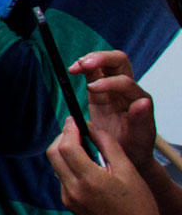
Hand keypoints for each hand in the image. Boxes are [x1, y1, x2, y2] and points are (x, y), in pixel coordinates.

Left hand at [49, 118, 164, 214]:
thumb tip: (92, 128)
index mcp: (89, 179)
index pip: (67, 146)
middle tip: (75, 130)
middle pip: (54, 154)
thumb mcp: (129, 171)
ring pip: (56, 166)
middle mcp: (73, 189)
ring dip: (64, 151)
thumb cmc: (138, 206)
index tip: (74, 120)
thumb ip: (108, 146)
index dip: (69, 130)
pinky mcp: (68, 204)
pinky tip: (85, 165)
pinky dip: (69, 166)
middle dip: (62, 138)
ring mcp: (68, 198)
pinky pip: (62, 178)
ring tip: (83, 146)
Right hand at [71, 50, 158, 175]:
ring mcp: (113, 89)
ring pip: (105, 63)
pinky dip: (82, 68)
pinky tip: (73, 70)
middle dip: (101, 59)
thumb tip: (142, 101)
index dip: (108, 82)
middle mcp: (127, 90)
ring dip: (90, 60)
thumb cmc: (134, 148)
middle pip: (118, 61)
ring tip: (75, 67)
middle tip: (84, 65)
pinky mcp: (99, 92)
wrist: (125, 155)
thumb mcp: (140, 138)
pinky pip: (92, 73)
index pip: (125, 81)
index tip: (91, 89)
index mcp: (138, 99)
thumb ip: (141, 120)